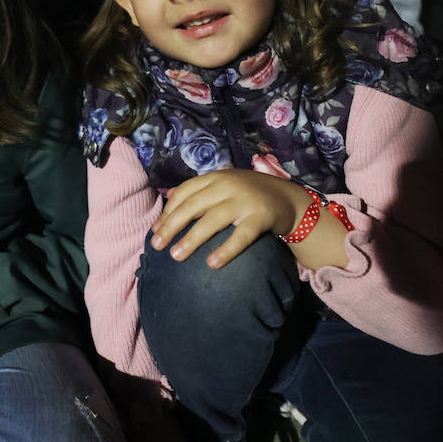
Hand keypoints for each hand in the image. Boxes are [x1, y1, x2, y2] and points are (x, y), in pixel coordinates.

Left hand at [149, 169, 306, 268]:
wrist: (288, 198)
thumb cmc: (248, 194)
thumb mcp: (224, 185)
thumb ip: (199, 192)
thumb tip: (167, 200)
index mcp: (216, 177)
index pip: (185, 192)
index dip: (168, 211)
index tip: (154, 230)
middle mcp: (228, 186)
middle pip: (193, 205)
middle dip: (172, 226)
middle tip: (156, 245)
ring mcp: (244, 201)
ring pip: (212, 220)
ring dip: (192, 239)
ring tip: (176, 256)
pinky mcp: (260, 217)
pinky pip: (240, 236)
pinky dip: (226, 250)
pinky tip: (211, 264)